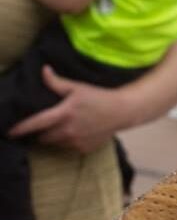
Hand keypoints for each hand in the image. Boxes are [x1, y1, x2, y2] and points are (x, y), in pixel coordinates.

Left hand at [9, 68, 127, 152]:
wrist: (123, 111)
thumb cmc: (99, 96)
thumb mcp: (78, 87)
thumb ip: (57, 82)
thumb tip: (43, 71)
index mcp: (64, 114)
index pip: (35, 123)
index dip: (20, 128)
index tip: (9, 132)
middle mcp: (68, 131)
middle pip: (42, 137)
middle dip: (38, 133)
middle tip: (40, 127)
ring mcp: (76, 142)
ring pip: (55, 144)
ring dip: (52, 138)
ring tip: (58, 129)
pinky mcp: (84, 149)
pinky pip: (68, 148)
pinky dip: (67, 142)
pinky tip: (74, 133)